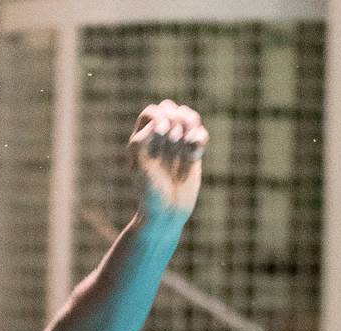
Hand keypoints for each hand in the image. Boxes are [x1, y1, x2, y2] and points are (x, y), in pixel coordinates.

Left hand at [129, 100, 208, 221]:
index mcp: (142, 138)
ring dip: (189, 126)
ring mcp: (177, 143)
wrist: (167, 213)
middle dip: (176, 119)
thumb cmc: (149, 192)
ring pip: (188, 116)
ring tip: (186, 145)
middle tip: (174, 141)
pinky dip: (199, 139)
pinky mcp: (192, 152)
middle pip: (171, 108)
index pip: (151, 112)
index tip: (161, 132)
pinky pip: (201, 133)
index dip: (159, 117)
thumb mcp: (140, 166)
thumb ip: (143, 140)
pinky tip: (194, 156)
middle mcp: (159, 137)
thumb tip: (160, 122)